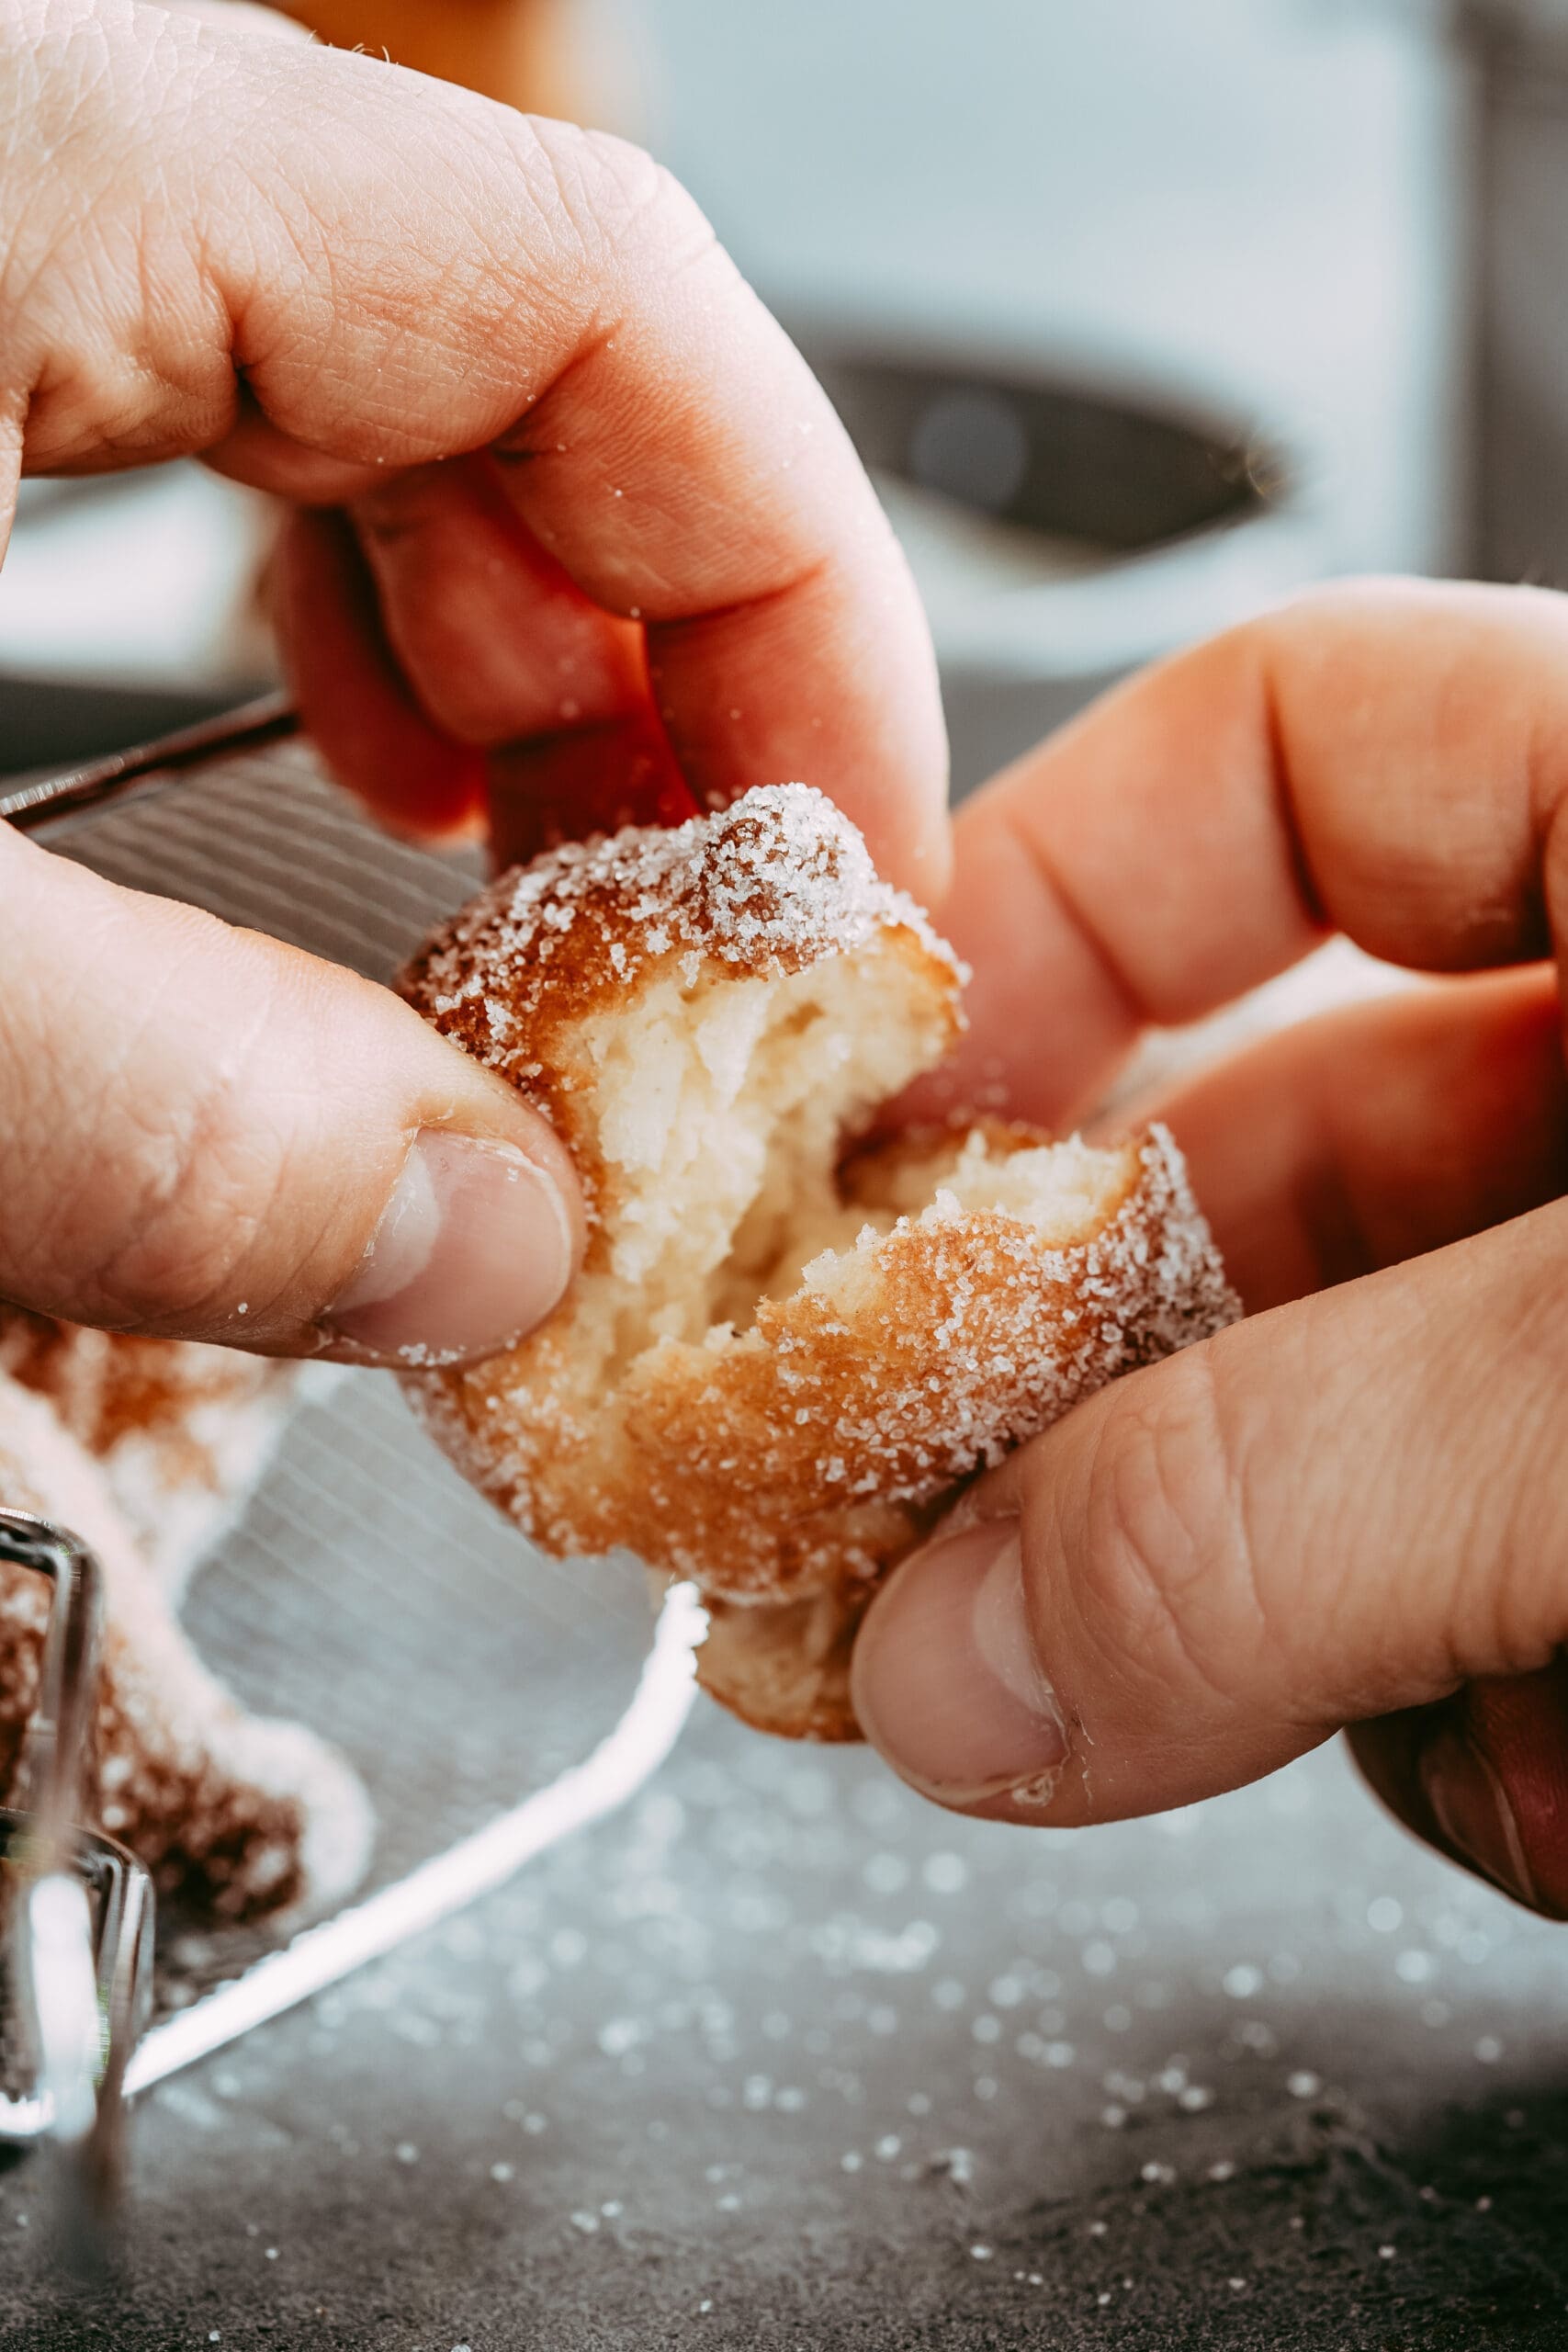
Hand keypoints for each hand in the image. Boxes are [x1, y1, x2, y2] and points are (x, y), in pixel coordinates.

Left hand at [0, 0, 945, 1366]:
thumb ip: (148, 1106)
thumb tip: (471, 1254)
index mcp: (51, 171)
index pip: (604, 299)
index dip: (804, 597)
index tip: (853, 876)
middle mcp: (40, 174)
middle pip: (520, 362)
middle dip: (668, 681)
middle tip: (704, 950)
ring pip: (368, 415)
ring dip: (510, 679)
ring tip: (553, 899)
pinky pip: (210, 459)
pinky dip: (333, 648)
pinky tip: (350, 789)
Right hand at [852, 579, 1567, 1918]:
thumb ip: (1300, 1491)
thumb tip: (960, 1665)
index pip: (1285, 748)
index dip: (1043, 913)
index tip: (860, 1136)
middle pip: (1272, 1156)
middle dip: (1116, 1386)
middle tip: (956, 1559)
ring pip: (1379, 1429)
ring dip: (1331, 1612)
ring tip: (1430, 1721)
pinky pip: (1527, 1598)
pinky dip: (1509, 1723)